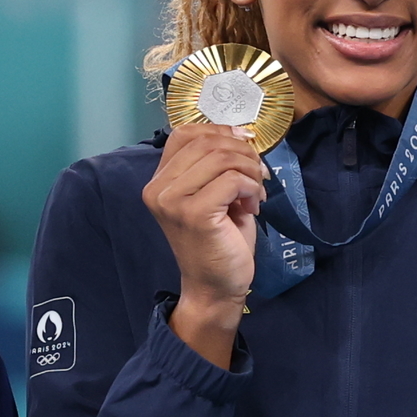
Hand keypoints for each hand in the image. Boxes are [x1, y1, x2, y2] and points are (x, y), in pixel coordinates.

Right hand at [143, 116, 270, 366]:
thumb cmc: (218, 241)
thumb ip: (216, 165)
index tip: (245, 142)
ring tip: (256, 192)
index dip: (219, 130)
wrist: (215, 287)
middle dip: (242, 152)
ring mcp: (173, 201)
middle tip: (258, 174)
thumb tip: (239, 134)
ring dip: (249, 170)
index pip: (185, 133)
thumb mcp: (213, 194)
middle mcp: (158, 189)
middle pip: (206, 142)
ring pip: (221, 158)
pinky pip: (232, 180)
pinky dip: (251, 187)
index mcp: (158, 181)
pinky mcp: (194, 214)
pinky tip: (253, 205)